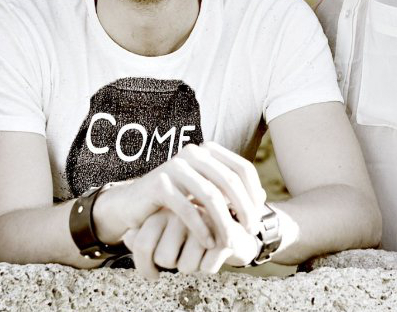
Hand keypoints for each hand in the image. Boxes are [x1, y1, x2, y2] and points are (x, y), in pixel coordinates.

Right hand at [92, 141, 266, 253]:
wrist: (133, 204)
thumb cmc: (174, 200)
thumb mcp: (204, 191)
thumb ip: (229, 190)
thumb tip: (264, 196)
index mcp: (207, 151)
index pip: (242, 168)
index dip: (254, 192)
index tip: (259, 217)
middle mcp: (193, 153)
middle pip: (230, 180)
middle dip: (244, 208)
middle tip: (251, 231)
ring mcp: (175, 166)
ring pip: (210, 195)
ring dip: (224, 222)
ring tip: (231, 242)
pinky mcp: (159, 183)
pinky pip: (187, 208)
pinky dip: (201, 228)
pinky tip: (209, 244)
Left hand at [122, 208, 259, 279]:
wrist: (232, 227)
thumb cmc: (194, 231)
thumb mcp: (167, 231)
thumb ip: (144, 233)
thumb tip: (126, 236)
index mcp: (165, 207)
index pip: (143, 246)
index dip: (144, 268)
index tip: (153, 275)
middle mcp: (183, 210)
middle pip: (164, 259)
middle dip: (173, 266)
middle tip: (182, 255)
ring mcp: (205, 219)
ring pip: (186, 266)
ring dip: (193, 266)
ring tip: (199, 252)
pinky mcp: (225, 231)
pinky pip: (206, 267)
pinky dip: (209, 267)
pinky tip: (214, 254)